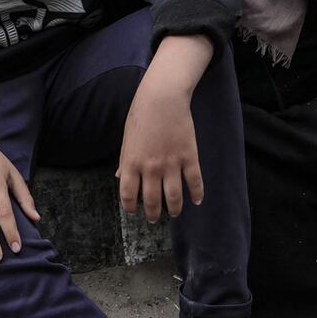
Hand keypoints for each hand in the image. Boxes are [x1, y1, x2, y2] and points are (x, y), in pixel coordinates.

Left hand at [117, 35, 209, 221]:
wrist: (162, 98)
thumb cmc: (141, 115)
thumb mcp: (127, 138)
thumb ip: (124, 160)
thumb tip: (120, 177)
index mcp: (131, 163)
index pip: (128, 194)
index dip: (130, 207)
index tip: (133, 212)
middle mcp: (150, 168)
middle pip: (152, 201)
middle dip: (153, 214)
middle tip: (154, 219)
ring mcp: (171, 164)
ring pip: (174, 197)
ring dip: (174, 209)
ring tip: (174, 214)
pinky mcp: (189, 157)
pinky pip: (194, 182)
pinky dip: (196, 194)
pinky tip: (196, 200)